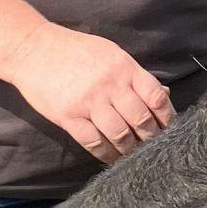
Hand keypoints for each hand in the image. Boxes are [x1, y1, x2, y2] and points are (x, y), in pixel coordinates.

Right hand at [10, 22, 173, 163]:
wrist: (34, 49)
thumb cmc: (76, 51)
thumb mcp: (110, 54)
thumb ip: (134, 75)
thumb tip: (162, 95)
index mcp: (124, 67)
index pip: (156, 96)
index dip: (168, 116)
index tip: (172, 128)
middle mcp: (110, 85)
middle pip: (140, 119)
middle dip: (152, 137)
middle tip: (156, 148)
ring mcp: (89, 102)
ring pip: (120, 135)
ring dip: (130, 149)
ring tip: (135, 156)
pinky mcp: (69, 117)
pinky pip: (94, 142)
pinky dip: (106, 154)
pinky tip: (112, 158)